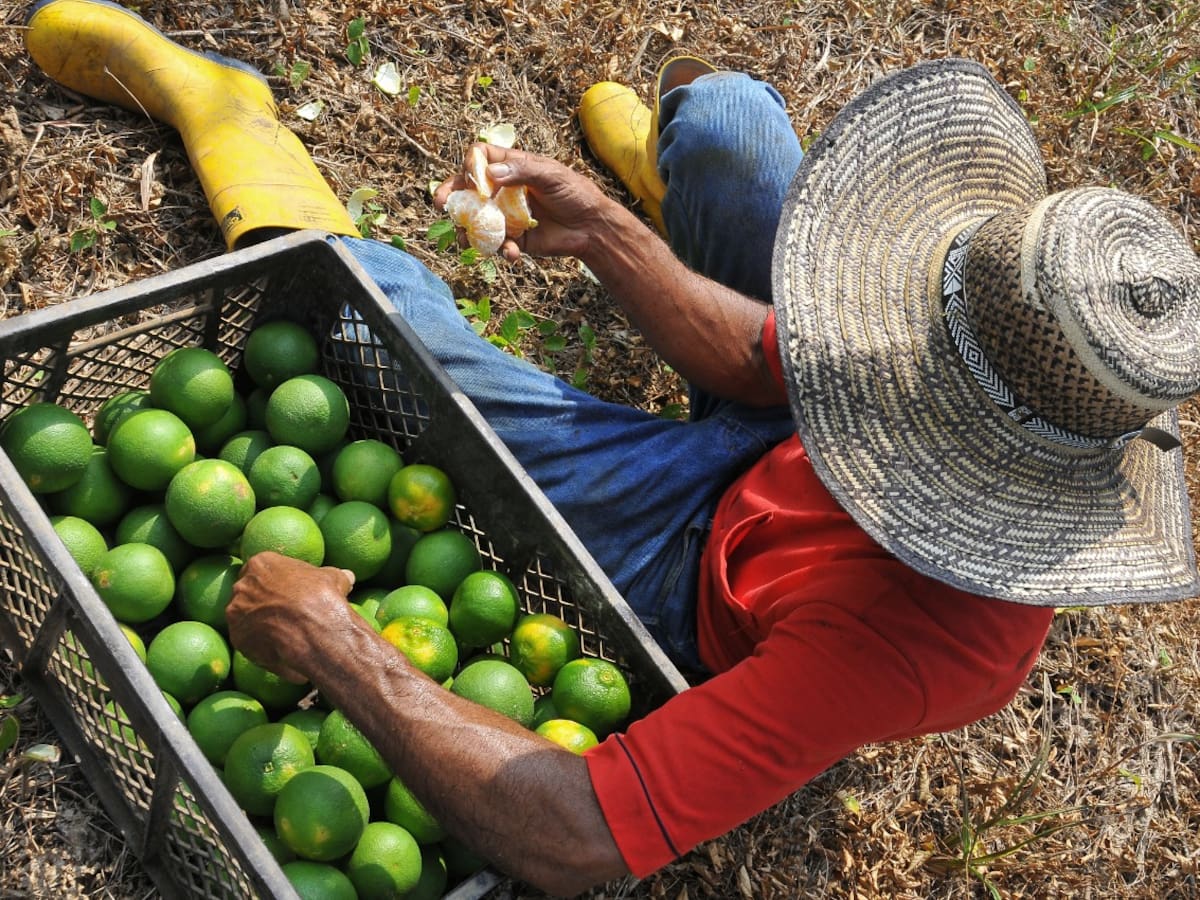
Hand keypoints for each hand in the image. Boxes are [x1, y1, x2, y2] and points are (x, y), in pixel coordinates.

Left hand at [226, 552, 356, 682]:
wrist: (314, 631)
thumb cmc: (324, 598)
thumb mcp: (335, 579)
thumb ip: (334, 575)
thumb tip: (348, 576)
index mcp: (262, 563)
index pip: (261, 569)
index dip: (273, 581)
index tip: (286, 592)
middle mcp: (242, 584)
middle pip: (248, 592)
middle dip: (261, 602)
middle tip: (283, 614)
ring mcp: (236, 612)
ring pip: (246, 618)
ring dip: (260, 626)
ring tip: (284, 638)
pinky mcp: (236, 638)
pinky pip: (250, 643)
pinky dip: (264, 649)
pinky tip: (284, 655)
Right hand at [434, 143, 616, 261]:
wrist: (591, 227)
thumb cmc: (574, 193)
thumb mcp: (551, 175)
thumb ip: (522, 172)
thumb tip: (490, 174)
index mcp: (511, 167)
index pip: (479, 158)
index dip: (471, 166)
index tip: (474, 180)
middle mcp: (503, 190)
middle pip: (467, 189)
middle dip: (451, 196)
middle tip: (441, 205)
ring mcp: (505, 214)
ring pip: (475, 219)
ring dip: (467, 229)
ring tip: (466, 239)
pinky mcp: (512, 238)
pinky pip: (495, 244)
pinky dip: (499, 250)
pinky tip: (511, 253)